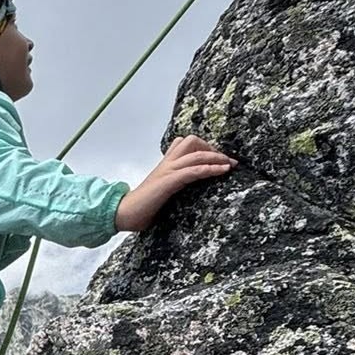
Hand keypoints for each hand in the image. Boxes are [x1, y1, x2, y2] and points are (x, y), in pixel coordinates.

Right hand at [114, 135, 237, 232]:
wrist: (124, 213)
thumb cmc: (142, 207)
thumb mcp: (160, 191)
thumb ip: (172, 186)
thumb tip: (188, 191)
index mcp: (164, 165)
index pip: (184, 143)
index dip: (204, 147)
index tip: (219, 159)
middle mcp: (166, 163)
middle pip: (192, 141)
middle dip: (212, 148)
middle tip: (226, 161)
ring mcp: (167, 170)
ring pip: (196, 153)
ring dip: (217, 157)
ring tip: (230, 164)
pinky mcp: (169, 181)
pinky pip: (194, 170)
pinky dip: (211, 168)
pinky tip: (223, 171)